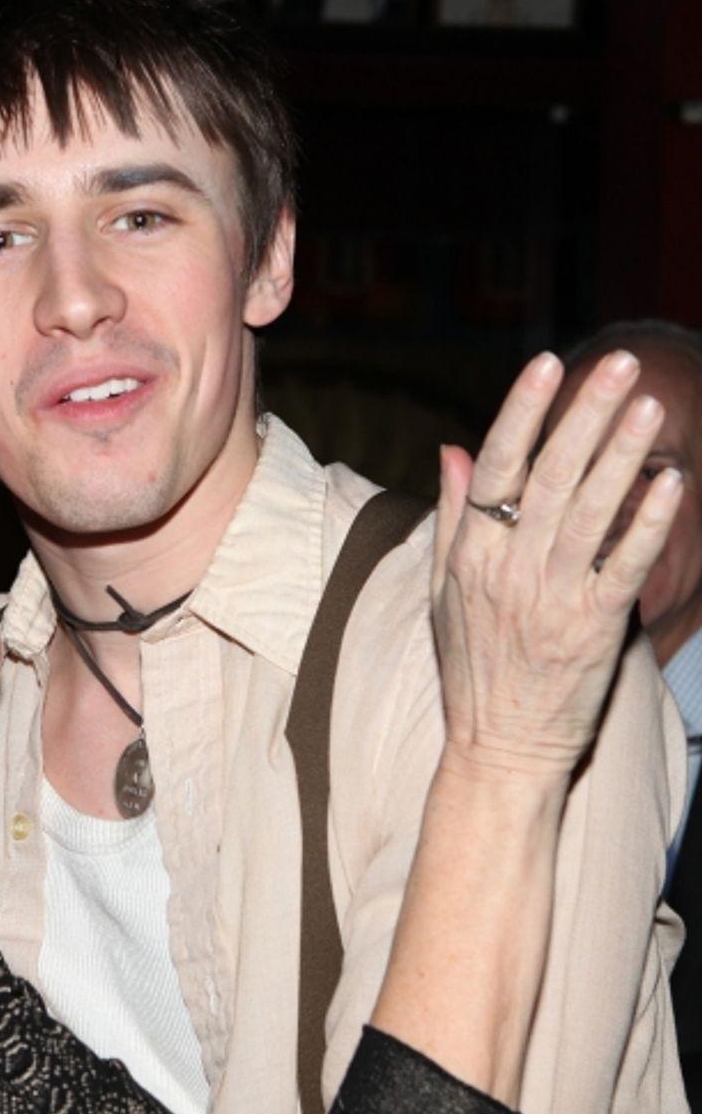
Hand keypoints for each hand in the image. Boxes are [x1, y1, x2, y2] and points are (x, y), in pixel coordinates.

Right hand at [431, 349, 680, 786]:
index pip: (496, 468)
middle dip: (584, 414)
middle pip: (549, 476)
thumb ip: (453, 517)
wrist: (498, 749)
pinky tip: (669, 481)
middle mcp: (509, 568)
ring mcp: (552, 598)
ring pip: (590, 512)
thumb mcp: (443, 590)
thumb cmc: (471, 667)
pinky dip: (647, 522)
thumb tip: (454, 449)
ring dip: (622, 455)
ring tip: (648, 404)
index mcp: (470, 554)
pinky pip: (626, 565)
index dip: (522, 413)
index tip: (547, 364)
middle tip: (617, 363)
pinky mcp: (594, 629)